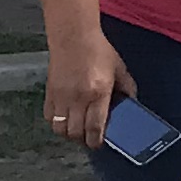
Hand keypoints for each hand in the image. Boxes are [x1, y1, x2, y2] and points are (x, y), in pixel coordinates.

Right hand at [42, 25, 132, 150]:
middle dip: (84, 141)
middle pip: (76, 132)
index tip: (99, 144)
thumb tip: (130, 104)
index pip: (95, 127)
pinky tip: (66, 119)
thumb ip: (127, 88)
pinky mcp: (50, 93)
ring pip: (60, 129)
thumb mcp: (120, 69)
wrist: (73, 37)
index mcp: (98, 93)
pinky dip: (57, 123)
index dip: (97, 141)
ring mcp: (61, 97)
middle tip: (90, 139)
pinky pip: (49, 118)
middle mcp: (78, 98)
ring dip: (69, 134)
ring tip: (78, 131)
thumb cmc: (98, 51)